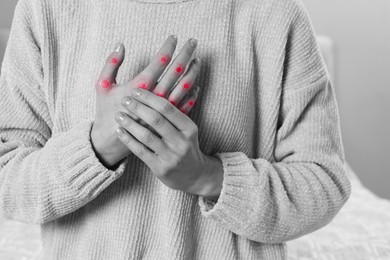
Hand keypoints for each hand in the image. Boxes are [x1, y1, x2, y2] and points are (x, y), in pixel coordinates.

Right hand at [91, 35, 197, 168]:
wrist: (112, 139)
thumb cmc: (106, 110)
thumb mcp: (102, 85)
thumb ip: (111, 64)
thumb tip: (121, 45)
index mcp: (139, 86)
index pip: (159, 62)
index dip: (168, 47)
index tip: (174, 37)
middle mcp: (155, 97)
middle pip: (175, 71)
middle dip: (185, 54)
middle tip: (193, 42)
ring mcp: (163, 110)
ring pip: (184, 87)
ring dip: (192, 72)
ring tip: (197, 60)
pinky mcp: (167, 121)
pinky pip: (185, 105)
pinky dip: (192, 94)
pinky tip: (195, 85)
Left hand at [114, 88, 223, 198]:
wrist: (194, 175)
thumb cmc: (186, 146)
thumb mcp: (188, 129)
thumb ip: (177, 112)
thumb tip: (170, 84)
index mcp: (189, 128)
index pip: (168, 109)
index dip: (150, 98)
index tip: (135, 90)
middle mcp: (182, 142)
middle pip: (157, 120)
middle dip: (138, 108)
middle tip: (124, 100)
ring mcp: (171, 157)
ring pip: (147, 136)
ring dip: (130, 124)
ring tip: (118, 115)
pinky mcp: (160, 168)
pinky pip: (141, 151)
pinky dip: (129, 140)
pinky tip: (120, 131)